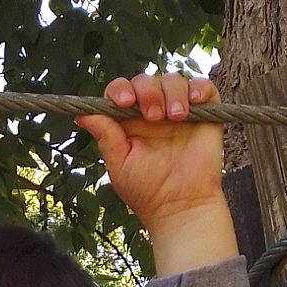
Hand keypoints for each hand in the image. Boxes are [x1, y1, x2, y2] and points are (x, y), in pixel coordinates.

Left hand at [76, 72, 235, 270]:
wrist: (182, 205)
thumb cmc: (147, 191)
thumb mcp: (119, 164)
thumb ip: (105, 136)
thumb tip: (81, 113)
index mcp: (129, 122)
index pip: (121, 92)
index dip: (120, 90)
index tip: (124, 102)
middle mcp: (153, 112)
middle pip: (146, 81)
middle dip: (148, 92)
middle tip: (153, 117)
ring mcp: (179, 111)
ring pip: (174, 80)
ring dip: (172, 93)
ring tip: (175, 117)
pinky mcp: (205, 114)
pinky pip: (204, 87)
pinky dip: (199, 87)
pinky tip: (194, 101)